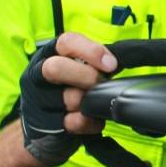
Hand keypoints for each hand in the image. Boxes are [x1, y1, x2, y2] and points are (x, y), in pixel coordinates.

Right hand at [19, 32, 116, 165]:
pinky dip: (90, 122)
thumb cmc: (68, 83)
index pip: (66, 42)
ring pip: (69, 98)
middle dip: (86, 76)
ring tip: (96, 100)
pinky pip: (73, 122)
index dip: (92, 52)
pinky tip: (93, 118)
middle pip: (55, 68)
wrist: (45, 118)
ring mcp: (39, 100)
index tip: (111, 64)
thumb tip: (126, 56)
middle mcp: (38, 74)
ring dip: (90, 100)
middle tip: (101, 83)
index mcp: (50, 53)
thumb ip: (96, 58)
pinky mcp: (46, 124)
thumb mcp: (78, 63)